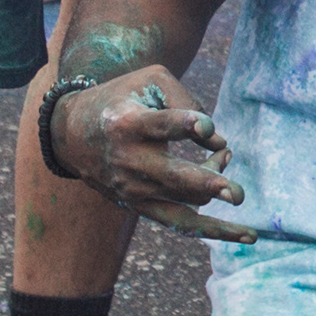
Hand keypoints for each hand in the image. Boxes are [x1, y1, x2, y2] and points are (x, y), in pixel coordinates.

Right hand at [52, 64, 245, 218]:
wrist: (70, 134)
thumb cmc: (121, 98)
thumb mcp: (150, 80)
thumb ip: (187, 101)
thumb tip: (219, 142)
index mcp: (128, 123)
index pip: (161, 126)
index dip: (186, 125)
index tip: (206, 126)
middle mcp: (129, 160)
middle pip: (174, 177)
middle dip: (208, 185)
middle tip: (236, 193)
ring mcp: (133, 189)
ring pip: (186, 203)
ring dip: (217, 189)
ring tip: (234, 182)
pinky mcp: (138, 206)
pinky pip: (179, 223)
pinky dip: (212, 230)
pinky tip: (245, 234)